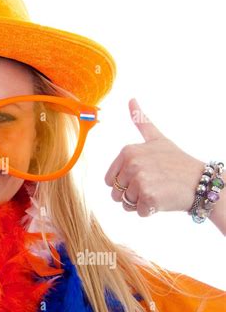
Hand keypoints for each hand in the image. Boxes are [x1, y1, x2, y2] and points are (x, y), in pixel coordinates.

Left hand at [104, 98, 204, 216]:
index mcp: (127, 151)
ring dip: (139, 204)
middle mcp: (131, 164)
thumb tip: (130, 99)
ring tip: (158, 192)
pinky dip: (149, 211)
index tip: (144, 175)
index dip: (125, 183)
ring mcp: (140, 180)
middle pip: (116, 193)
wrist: (201, 182)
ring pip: (126, 204)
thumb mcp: (157, 139)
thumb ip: (141, 122)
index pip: (109, 180)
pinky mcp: (148, 197)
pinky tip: (162, 201)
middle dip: (131, 195)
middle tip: (152, 185)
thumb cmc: (177, 162)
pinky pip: (138, 212)